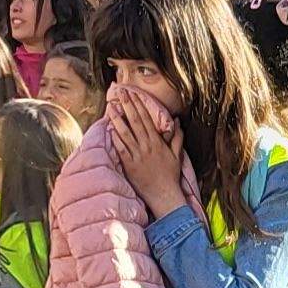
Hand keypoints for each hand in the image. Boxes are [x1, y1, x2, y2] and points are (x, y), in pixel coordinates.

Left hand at [111, 88, 188, 216]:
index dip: (139, 105)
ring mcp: (137, 156)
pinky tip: (110, 129)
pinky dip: (115, 139)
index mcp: (157, 142)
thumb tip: (176, 121)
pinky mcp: (129, 166)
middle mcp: (147, 146)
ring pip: (126, 134)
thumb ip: (177, 137)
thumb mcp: (177, 155)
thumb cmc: (170, 176)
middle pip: (135, 122)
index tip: (133, 94)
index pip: (147, 119)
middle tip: (120, 93)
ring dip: (118, 119)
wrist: (164, 195)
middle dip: (128, 106)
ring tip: (111, 108)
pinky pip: (121, 149)